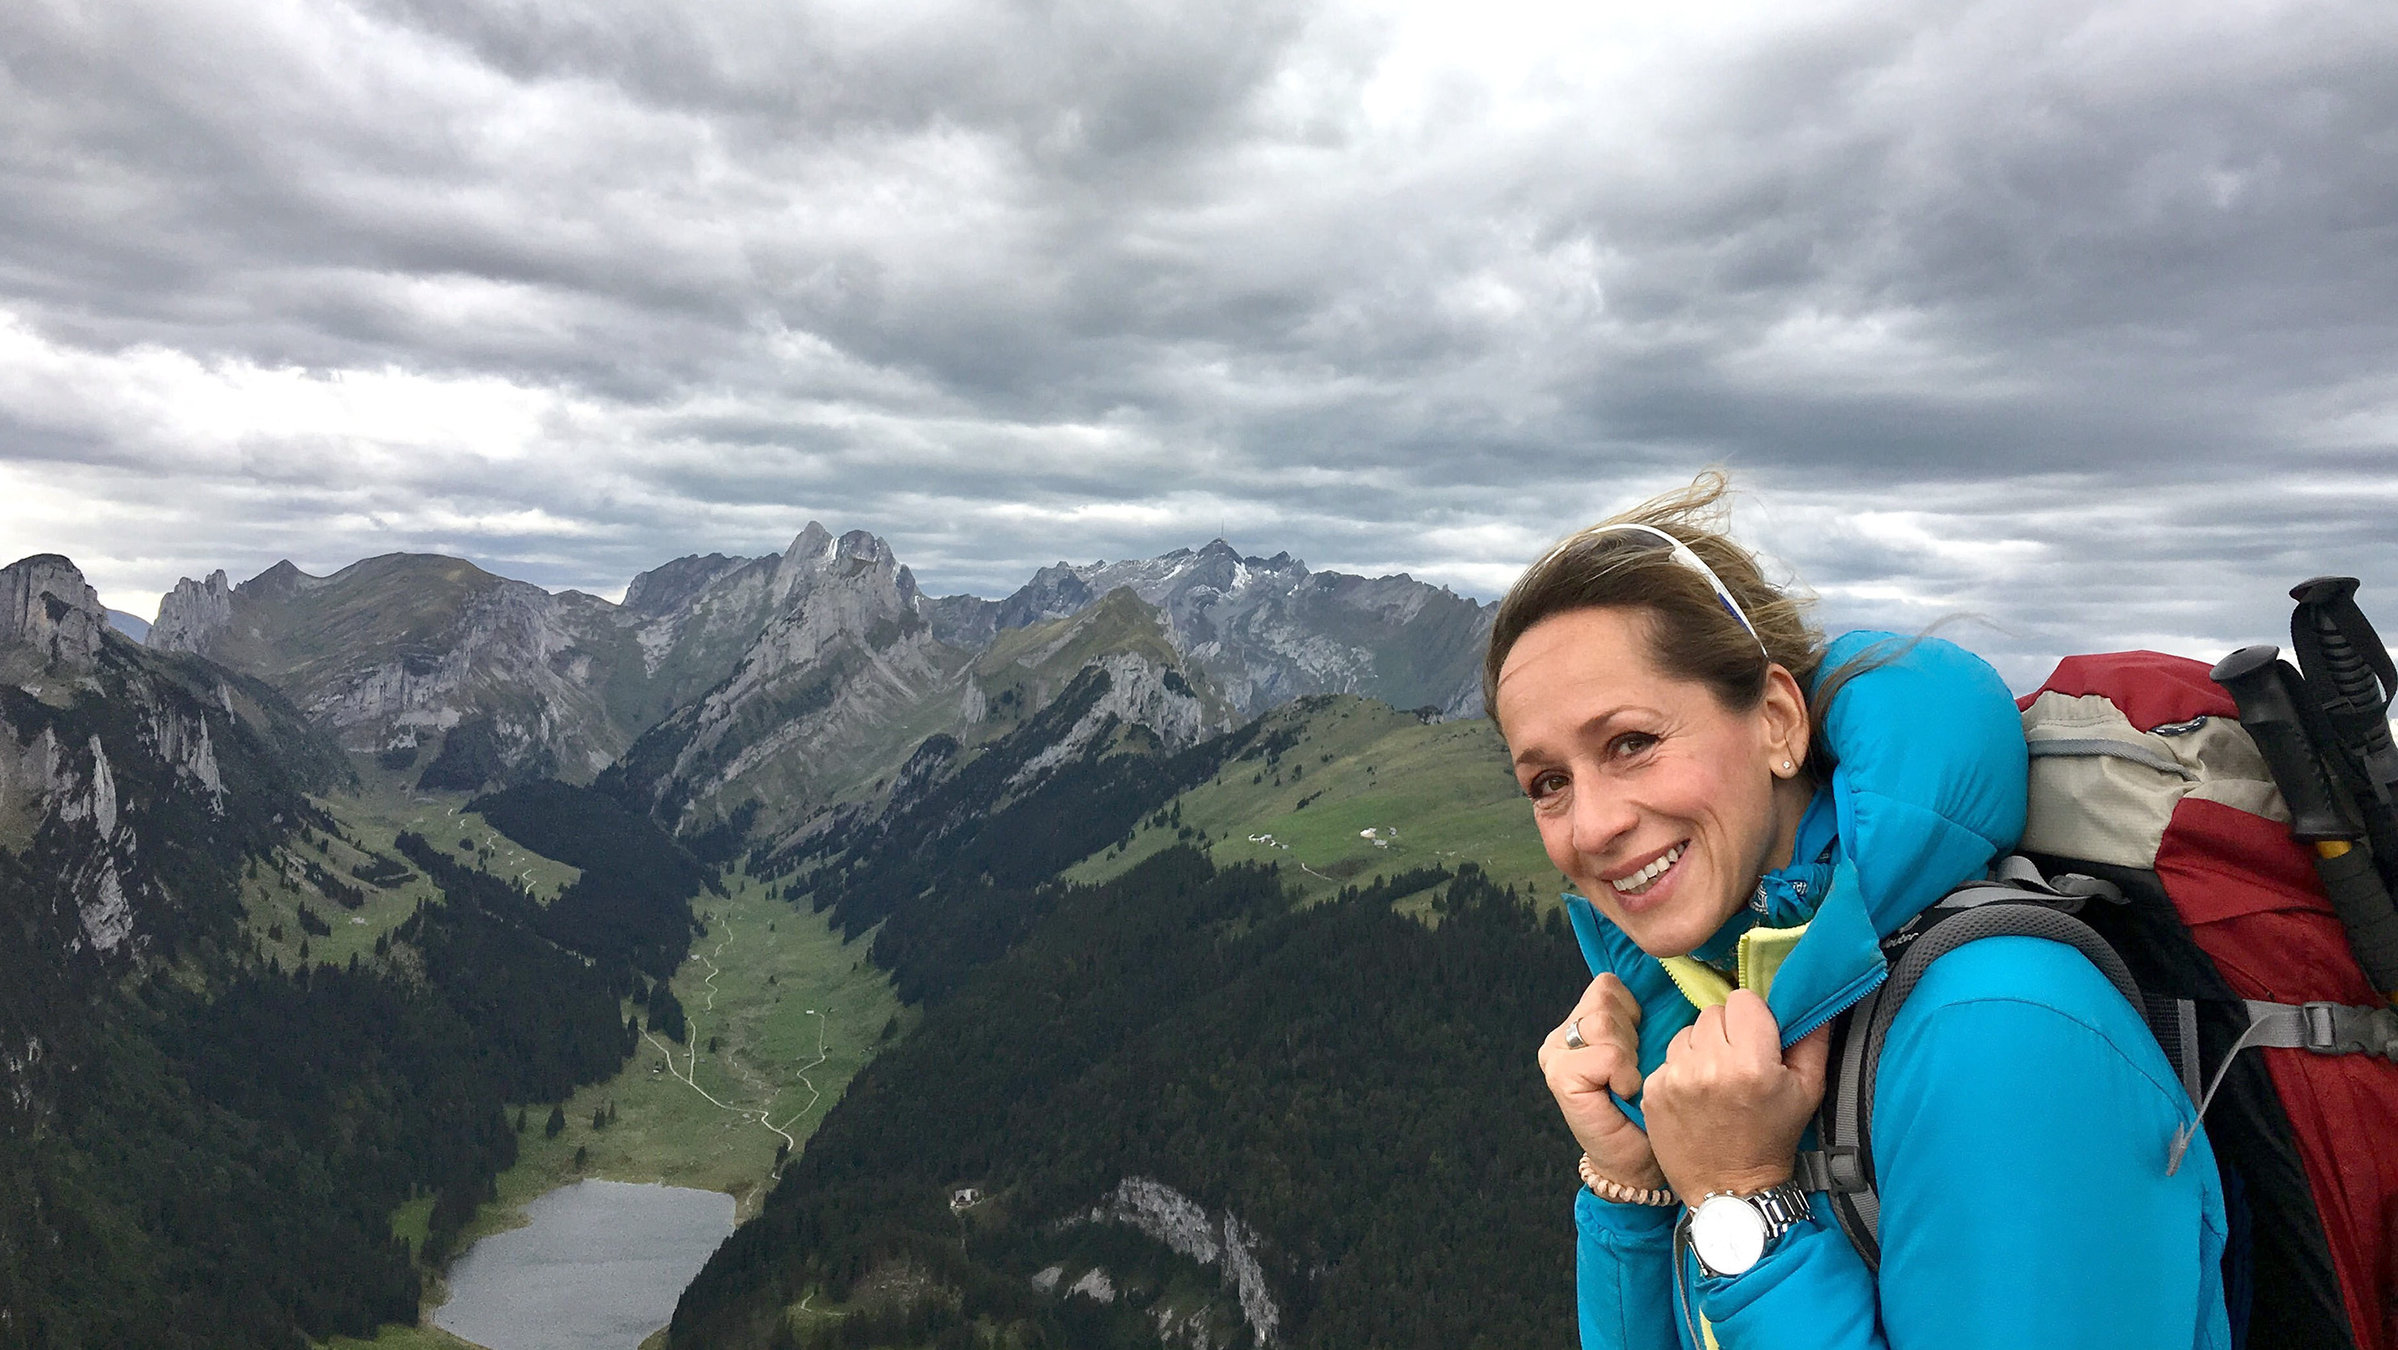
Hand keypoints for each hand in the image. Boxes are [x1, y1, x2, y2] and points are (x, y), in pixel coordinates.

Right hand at [1538, 973, 1665, 1190]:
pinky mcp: (1560, 1076)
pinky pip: (1607, 1054)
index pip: (1608, 986)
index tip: (1639, 1048)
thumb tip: (1666, 978)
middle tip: (1633, 1070)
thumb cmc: (1650, 1108)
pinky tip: (1623, 1093)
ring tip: (1628, 1081)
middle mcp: (1560, 1035)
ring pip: (1604, 1022)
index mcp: (1579, 1023)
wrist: (1641, 1161)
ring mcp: (1555, 1055)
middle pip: (1605, 998)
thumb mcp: (1647, 1049)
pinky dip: (1624, 1074)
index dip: (1634, 1015)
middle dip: (1632, 1035)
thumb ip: (1640, 1015)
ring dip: (1629, 1056)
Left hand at [1642, 989, 1830, 1199]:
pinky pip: (1668, 1058)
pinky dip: (1682, 1070)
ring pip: (1688, 1031)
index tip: (1758, 1041)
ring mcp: (1676, 1078)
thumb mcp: (1808, 1091)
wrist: (1730, 1189)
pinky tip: (1697, 1095)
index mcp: (1751, 1064)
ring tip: (1717, 1079)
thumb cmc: (1773, 1137)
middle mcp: (1709, 1066)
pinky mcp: (1653, 1089)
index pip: (1742, 1000)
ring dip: (1702, 1048)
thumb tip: (1808, 1000)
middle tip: (1738, 1063)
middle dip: (1728, 1032)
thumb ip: (1812, 1039)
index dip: (1753, 1017)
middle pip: (1713, 1013)